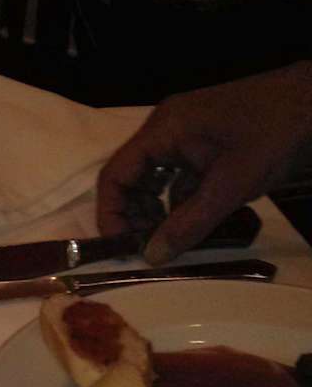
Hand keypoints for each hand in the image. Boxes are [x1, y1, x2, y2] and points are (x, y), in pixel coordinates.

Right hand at [97, 62, 311, 263]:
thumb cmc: (275, 135)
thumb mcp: (230, 186)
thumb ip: (188, 224)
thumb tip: (151, 257)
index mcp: (165, 129)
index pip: (116, 175)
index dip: (111, 215)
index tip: (121, 248)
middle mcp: (169, 129)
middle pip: (131, 179)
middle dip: (135, 217)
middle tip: (150, 249)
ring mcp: (189, 134)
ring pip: (156, 181)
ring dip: (158, 213)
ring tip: (173, 240)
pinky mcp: (207, 143)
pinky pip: (180, 178)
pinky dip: (181, 203)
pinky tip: (195, 223)